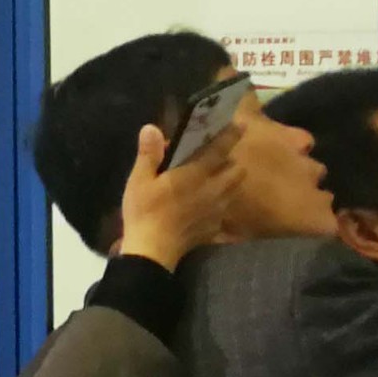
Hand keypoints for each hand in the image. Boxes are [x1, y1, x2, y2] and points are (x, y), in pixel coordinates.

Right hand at [115, 119, 241, 270]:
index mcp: (195, 174)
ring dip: (229, 181)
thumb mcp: (139, 181)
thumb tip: (152, 127)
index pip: (220, 149)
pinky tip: (207, 206)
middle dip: (231, 161)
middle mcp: (213, 189)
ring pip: (234, 189)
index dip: (231, 135)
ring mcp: (217, 209)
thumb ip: (149, 154)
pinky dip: (221, 204)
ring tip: (215, 181)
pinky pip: (226, 209)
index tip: (239, 125)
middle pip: (236, 169)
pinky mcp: (215, 226)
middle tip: (218, 159)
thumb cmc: (145, 212)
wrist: (153, 251)